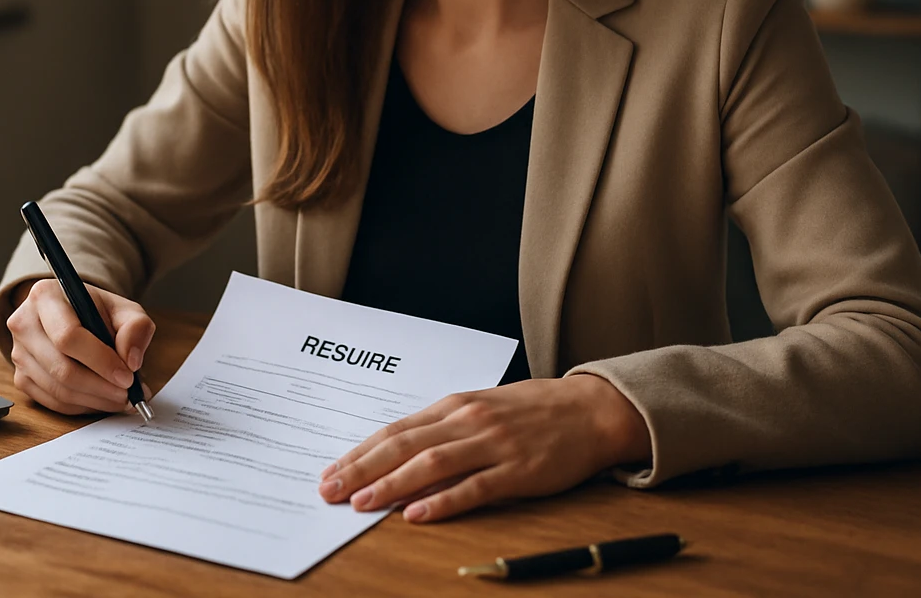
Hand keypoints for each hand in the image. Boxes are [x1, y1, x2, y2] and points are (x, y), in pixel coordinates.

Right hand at [5, 278, 155, 415]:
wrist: (74, 316)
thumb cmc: (97, 312)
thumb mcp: (124, 309)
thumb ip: (136, 327)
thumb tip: (131, 361)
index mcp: (45, 296)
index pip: (68, 336)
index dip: (100, 361)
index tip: (127, 376)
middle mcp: (23, 323)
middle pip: (61, 368)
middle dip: (100, 387)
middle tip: (127, 395)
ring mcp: (18, 353)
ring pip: (57, 390)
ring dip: (94, 400)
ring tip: (120, 398)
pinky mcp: (21, 377)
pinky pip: (52, 402)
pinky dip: (81, 406)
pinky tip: (101, 399)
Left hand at [317, 375, 649, 522]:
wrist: (589, 410)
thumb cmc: (532, 411)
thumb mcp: (480, 410)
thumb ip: (442, 432)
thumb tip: (397, 458)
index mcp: (454, 406)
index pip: (395, 430)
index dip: (359, 453)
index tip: (330, 471)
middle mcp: (467, 421)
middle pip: (404, 445)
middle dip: (362, 469)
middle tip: (330, 489)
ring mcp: (493, 445)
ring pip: (432, 464)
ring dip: (392, 484)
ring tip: (362, 503)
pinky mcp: (518, 470)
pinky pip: (474, 487)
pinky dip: (442, 502)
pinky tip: (416, 514)